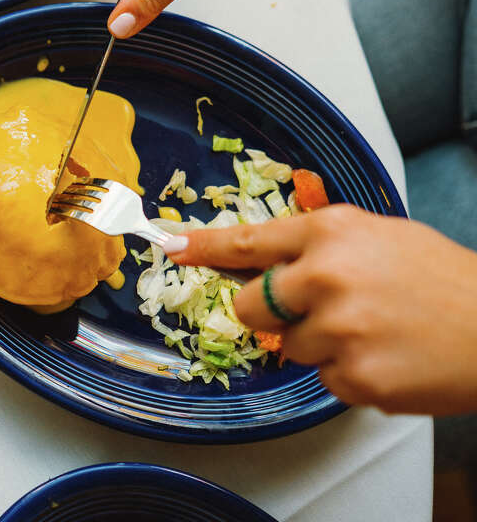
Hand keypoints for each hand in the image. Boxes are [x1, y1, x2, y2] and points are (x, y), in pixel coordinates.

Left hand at [168, 205, 476, 414]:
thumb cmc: (443, 280)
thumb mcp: (380, 237)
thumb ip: (321, 246)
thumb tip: (268, 264)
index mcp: (332, 232)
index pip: (248, 242)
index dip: (203, 247)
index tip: (170, 246)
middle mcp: (327, 276)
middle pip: (251, 307)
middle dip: (272, 315)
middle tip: (323, 312)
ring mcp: (340, 328)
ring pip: (291, 349)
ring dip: (324, 346)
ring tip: (376, 332)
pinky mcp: (356, 375)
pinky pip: (327, 380)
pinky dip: (353, 374)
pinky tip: (390, 357)